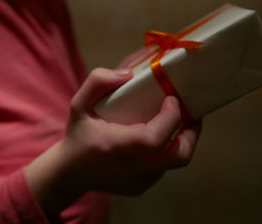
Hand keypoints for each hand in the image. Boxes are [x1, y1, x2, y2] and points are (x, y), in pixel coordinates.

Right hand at [25, 68, 201, 215]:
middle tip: (190, 113)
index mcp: (116, 147)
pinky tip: (159, 138)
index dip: (171, 118)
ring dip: (181, 140)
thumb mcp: (78, 104)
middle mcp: (131, 168)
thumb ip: (97, 82)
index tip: (172, 99)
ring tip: (177, 121)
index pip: (155, 139)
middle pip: (179, 156)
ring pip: (174, 162)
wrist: (70, 173)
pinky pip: (164, 167)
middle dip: (191, 132)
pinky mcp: (141, 187)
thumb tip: (129, 74)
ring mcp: (139, 181)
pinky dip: (167, 150)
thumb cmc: (77, 135)